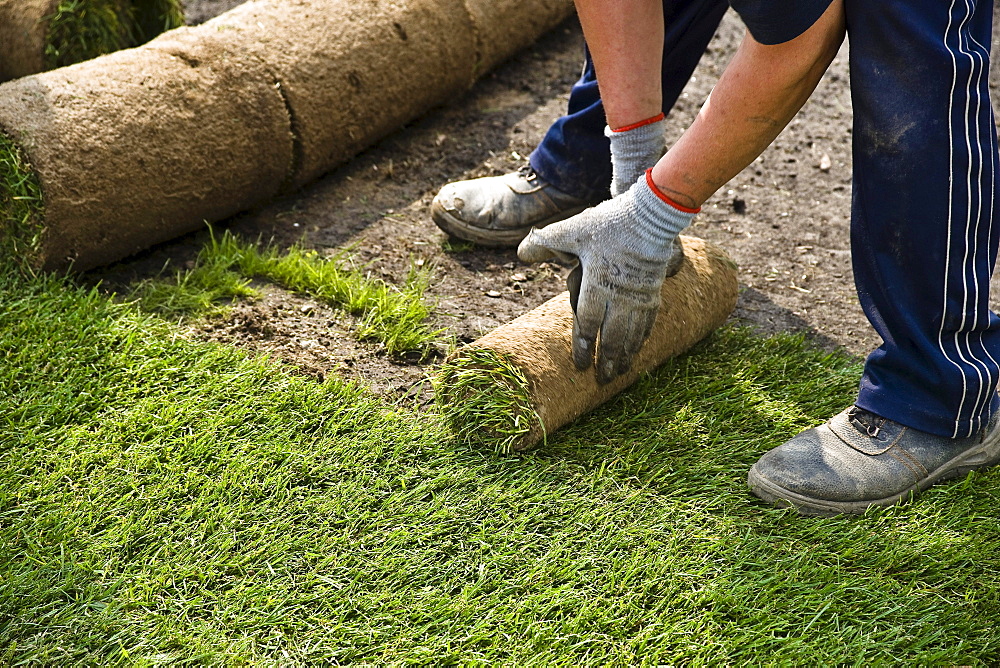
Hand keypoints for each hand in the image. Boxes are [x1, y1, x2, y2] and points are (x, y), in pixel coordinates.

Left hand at [518, 172, 694, 383]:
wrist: (651, 213)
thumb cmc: (609, 223)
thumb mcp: (572, 229)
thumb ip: (545, 242)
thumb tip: (520, 254)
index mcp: (597, 283)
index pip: (588, 323)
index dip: (583, 346)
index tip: (580, 365)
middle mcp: (620, 294)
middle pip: (612, 336)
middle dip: (606, 361)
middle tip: (602, 380)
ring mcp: (639, 295)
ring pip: (632, 334)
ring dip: (625, 356)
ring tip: (620, 374)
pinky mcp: (654, 291)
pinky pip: (648, 322)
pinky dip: (642, 339)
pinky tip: (638, 350)